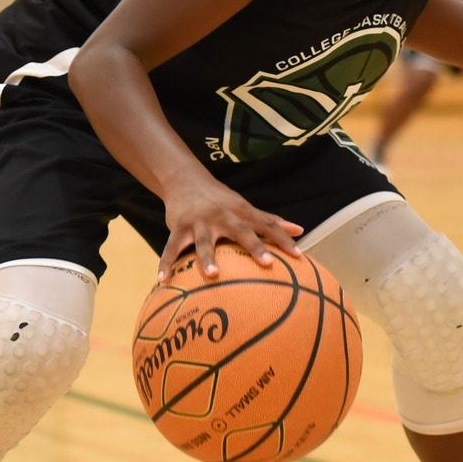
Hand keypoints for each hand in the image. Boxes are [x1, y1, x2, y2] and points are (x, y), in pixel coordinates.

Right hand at [158, 175, 303, 281]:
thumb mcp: (245, 207)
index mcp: (241, 212)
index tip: (299, 256)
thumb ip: (270, 220)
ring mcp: (199, 222)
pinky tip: (162, 280)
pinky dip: (166, 263)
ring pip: (204, 241)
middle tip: (268, 264)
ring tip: (214, 275)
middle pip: (241, 231)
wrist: (185, 180)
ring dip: (208, 257)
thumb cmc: (221, 200)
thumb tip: (300, 230)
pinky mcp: (179, 228)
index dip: (283, 239)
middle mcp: (222, 216)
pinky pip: (171, 248)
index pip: (267, 225)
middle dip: (254, 246)